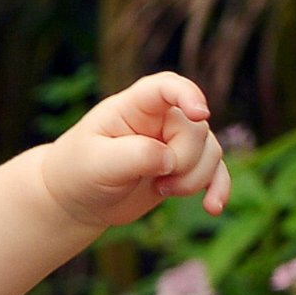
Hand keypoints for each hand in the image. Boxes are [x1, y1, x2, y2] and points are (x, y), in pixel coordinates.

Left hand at [40, 73, 229, 234]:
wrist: (78, 198)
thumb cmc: (80, 172)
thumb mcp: (98, 164)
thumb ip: (135, 155)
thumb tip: (170, 159)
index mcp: (135, 105)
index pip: (166, 87)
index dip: (187, 95)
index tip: (199, 114)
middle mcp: (162, 118)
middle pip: (196, 130)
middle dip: (184, 161)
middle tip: (157, 183)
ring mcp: (175, 142)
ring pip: (210, 151)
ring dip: (195, 179)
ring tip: (162, 191)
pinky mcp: (184, 168)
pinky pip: (215, 171)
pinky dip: (217, 188)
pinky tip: (213, 208)